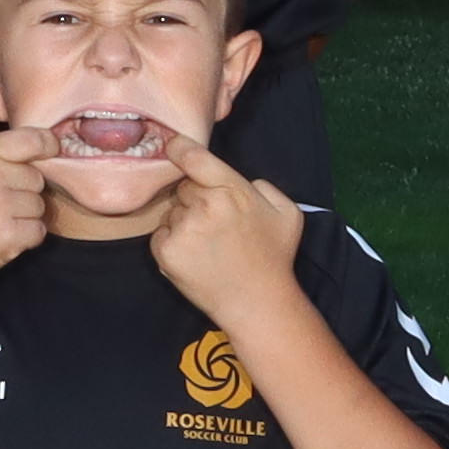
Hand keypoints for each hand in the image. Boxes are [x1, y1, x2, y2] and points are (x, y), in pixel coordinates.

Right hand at [0, 60, 65, 285]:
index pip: (32, 140)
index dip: (45, 146)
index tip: (45, 151)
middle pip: (37, 176)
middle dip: (23, 189)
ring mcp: (0, 209)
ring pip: (40, 204)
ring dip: (25, 214)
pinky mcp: (9, 238)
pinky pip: (39, 231)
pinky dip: (27, 237)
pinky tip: (2, 236)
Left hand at [145, 159, 308, 323]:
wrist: (257, 303)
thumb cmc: (274, 257)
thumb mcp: (287, 212)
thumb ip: (265, 186)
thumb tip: (243, 181)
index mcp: (233, 190)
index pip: (194, 157)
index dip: (180, 147)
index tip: (173, 146)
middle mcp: (205, 205)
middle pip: (184, 186)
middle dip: (195, 198)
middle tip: (216, 224)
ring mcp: (184, 229)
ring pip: (172, 211)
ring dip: (184, 222)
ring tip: (209, 246)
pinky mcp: (167, 252)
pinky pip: (161, 234)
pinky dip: (173, 243)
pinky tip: (196, 257)